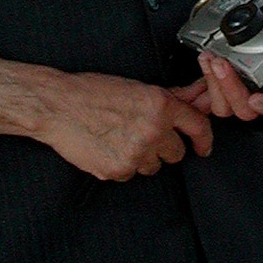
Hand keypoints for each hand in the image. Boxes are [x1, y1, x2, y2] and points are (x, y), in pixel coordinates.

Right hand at [0, 57, 212, 180]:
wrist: (58, 106)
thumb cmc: (92, 92)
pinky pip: (131, 174)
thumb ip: (169, 99)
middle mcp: (153, 130)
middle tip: (142, 135)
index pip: (198, 126)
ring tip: (120, 138)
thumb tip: (196, 100)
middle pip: (176, 153)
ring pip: (154, 166)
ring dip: (143, 157)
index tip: (203, 147)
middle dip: (164, 147)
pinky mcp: (118, 170)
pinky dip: (122, 165)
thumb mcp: (136, 87)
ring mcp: (136, 153)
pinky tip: (107, 147)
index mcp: (160, 105)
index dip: (204, 140)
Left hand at [176, 0, 262, 122]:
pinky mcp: (223, 80)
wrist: (262, 7)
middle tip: (222, 63)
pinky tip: (205, 58)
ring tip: (210, 58)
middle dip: (231, 89)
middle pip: (247, 109)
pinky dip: (204, 81)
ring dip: (214, 86)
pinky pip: (210, 95)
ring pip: (226, 106)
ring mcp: (242, 86)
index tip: (256, 99)